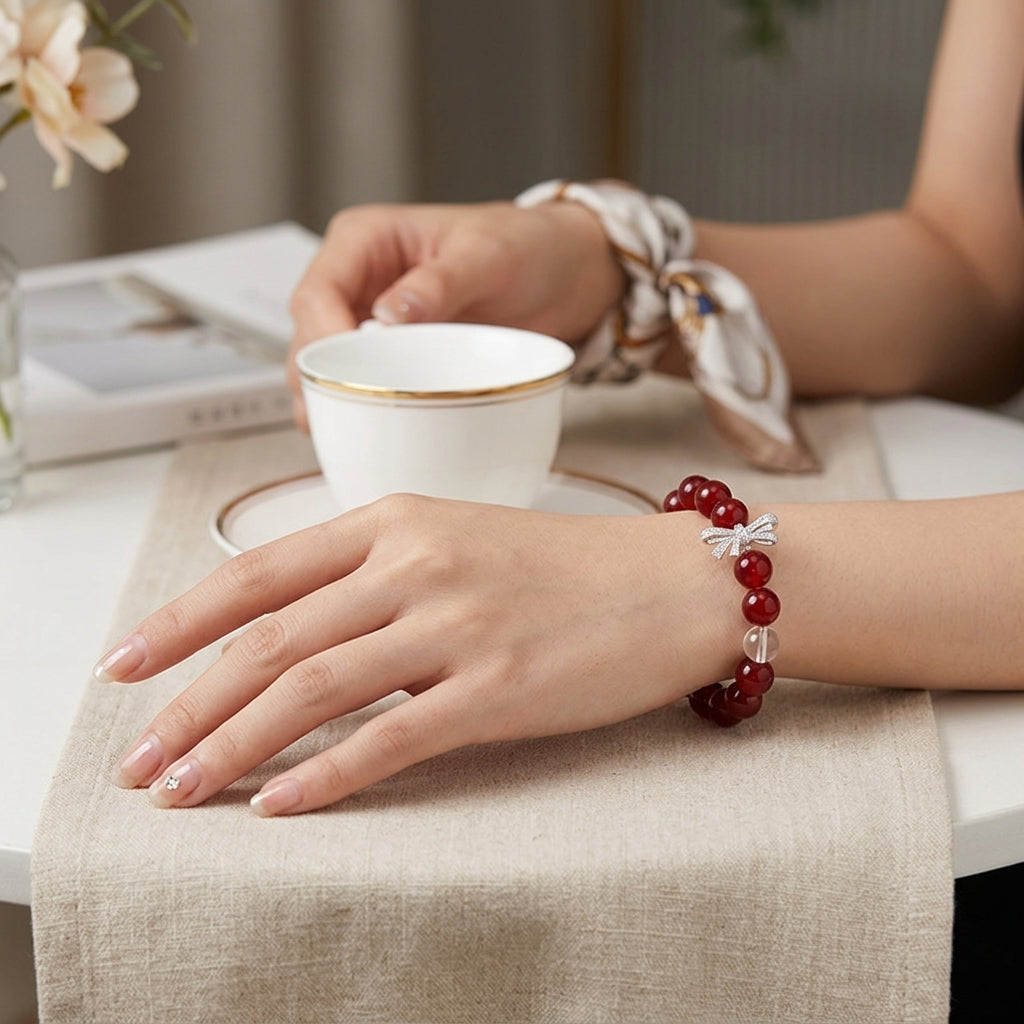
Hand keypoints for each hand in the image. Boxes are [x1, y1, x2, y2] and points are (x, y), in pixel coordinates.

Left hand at [100, 495, 731, 814]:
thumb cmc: (563, 565)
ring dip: (234, 748)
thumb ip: (372, 571)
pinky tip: (280, 804)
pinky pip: (389, 738)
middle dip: (188, 705)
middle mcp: (415, 563)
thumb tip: (287, 628)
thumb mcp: (455, 536)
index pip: (259, 573)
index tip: (126, 668)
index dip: (179, 623)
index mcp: (395, 518)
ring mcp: (457, 624)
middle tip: (138, 759)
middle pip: (270, 639)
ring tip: (183, 792)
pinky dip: (326, 776)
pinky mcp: (499, 688)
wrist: (671, 583)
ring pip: (313, 691)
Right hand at [287, 200, 623, 428]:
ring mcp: (368, 319)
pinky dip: (359, 409)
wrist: (565, 272)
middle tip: (345, 420)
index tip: (343, 377)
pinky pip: (360, 382)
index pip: (317, 293)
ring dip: (331, 402)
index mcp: (364, 240)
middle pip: (310, 336)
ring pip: (324, 367)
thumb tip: (387, 315)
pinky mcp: (390, 353)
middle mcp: (356, 279)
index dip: (320, 339)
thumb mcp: (488, 256)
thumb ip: (439, 283)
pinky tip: (369, 434)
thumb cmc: (528, 246)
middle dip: (318, 380)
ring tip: (350, 436)